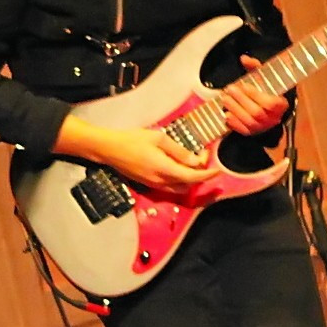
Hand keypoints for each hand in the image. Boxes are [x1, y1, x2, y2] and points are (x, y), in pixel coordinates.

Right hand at [58, 118, 218, 195]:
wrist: (109, 149)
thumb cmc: (132, 139)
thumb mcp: (158, 138)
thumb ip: (179, 151)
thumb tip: (196, 160)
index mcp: (164, 168)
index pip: (192, 177)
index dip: (207, 174)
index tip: (217, 169)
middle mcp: (160, 181)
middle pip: (187, 185)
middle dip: (199, 174)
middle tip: (202, 156)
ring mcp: (153, 184)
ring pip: (179, 188)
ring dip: (189, 179)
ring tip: (190, 161)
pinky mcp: (148, 184)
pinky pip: (169, 187)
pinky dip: (178, 180)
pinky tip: (177, 166)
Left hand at [212, 56, 291, 137]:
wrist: (268, 111)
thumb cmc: (267, 91)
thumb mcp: (265, 78)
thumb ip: (256, 68)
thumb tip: (244, 58)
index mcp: (281, 104)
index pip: (270, 103)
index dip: (255, 95)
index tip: (243, 86)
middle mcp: (274, 118)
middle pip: (256, 112)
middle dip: (241, 100)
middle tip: (229, 89)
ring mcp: (263, 128)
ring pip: (249, 121)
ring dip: (235, 109)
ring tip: (225, 98)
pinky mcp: (253, 133)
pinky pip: (243, 130)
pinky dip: (234, 123)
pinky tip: (226, 114)